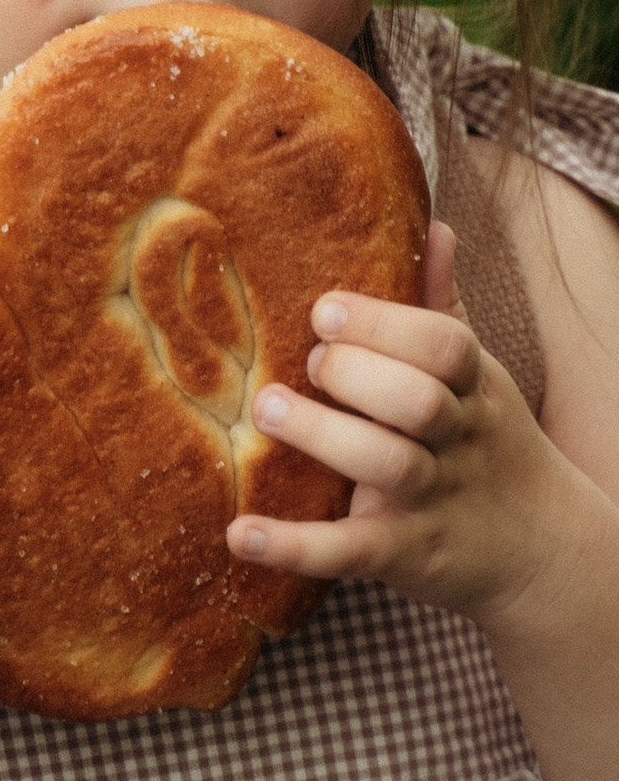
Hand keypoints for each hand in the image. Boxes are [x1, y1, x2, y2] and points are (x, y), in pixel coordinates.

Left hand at [227, 223, 582, 629]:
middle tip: (305, 362)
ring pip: (387, 465)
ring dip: (322, 435)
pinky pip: (350, 550)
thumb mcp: (479, 378)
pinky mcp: (403, 554)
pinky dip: (294, 545)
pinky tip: (239, 534)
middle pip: (416, 401)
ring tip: (264, 409)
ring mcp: (431, 499)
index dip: (383, 324)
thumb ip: (444, 308)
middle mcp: (455, 440)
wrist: (542, 553)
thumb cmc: (487, 443)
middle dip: (355, 374)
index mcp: (470, 387)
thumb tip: (435, 226)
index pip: (442, 345)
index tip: (323, 309)